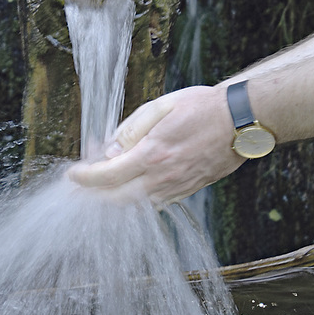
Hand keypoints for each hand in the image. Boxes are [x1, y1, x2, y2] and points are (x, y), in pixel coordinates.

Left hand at [68, 85, 246, 203]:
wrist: (242, 121)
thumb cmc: (201, 108)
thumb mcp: (160, 107)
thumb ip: (130, 131)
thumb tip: (109, 152)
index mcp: (152, 153)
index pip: (107, 175)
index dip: (85, 178)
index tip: (71, 175)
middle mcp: (162, 176)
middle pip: (116, 200)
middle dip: (91, 198)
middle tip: (75, 191)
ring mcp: (175, 187)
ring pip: (134, 207)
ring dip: (110, 203)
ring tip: (94, 194)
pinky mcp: (186, 191)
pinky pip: (152, 205)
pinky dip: (133, 204)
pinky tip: (124, 195)